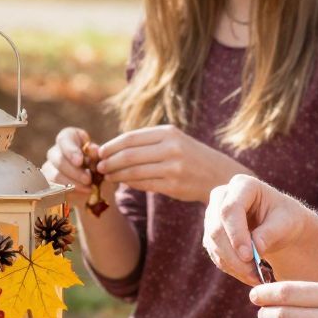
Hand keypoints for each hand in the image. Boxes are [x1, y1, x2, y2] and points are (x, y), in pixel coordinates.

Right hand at [42, 127, 108, 203]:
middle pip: (58, 159)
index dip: (70, 150)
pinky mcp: (48, 185)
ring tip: (89, 189)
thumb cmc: (100, 168)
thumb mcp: (102, 160)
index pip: (64, 139)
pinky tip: (82, 196)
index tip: (79, 161)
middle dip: (74, 171)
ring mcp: (49, 168)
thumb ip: (97, 155)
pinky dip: (69, 194)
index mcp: (70, 138)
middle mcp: (56, 151)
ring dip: (72, 184)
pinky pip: (53, 190)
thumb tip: (92, 149)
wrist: (97, 187)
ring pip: (54, 176)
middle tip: (88, 180)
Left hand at [97, 127, 236, 204]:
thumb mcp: (174, 141)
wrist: (219, 174)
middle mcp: (171, 148)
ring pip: (135, 171)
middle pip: (129, 154)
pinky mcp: (174, 185)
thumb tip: (114, 148)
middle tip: (98, 166)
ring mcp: (173, 167)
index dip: (111, 145)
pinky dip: (130, 184)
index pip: (131, 138)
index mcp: (168, 133)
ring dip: (117, 174)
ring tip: (107, 176)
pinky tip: (123, 183)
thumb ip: (148, 143)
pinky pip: (145, 184)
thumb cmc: (191, 156)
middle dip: (110, 161)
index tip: (100, 152)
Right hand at [203, 174, 313, 284]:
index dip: (236, 234)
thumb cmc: (286, 218)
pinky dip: (231, 267)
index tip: (249, 256)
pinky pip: (215, 253)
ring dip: (232, 264)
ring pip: (213, 243)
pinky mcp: (211, 234)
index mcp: (243, 185)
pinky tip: (248, 275)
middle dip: (233, 254)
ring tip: (256, 277)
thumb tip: (256, 248)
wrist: (280, 226)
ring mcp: (213, 215)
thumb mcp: (287, 222)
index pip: (230, 209)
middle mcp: (222, 196)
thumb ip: (271, 232)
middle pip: (216, 227)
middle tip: (252, 273)